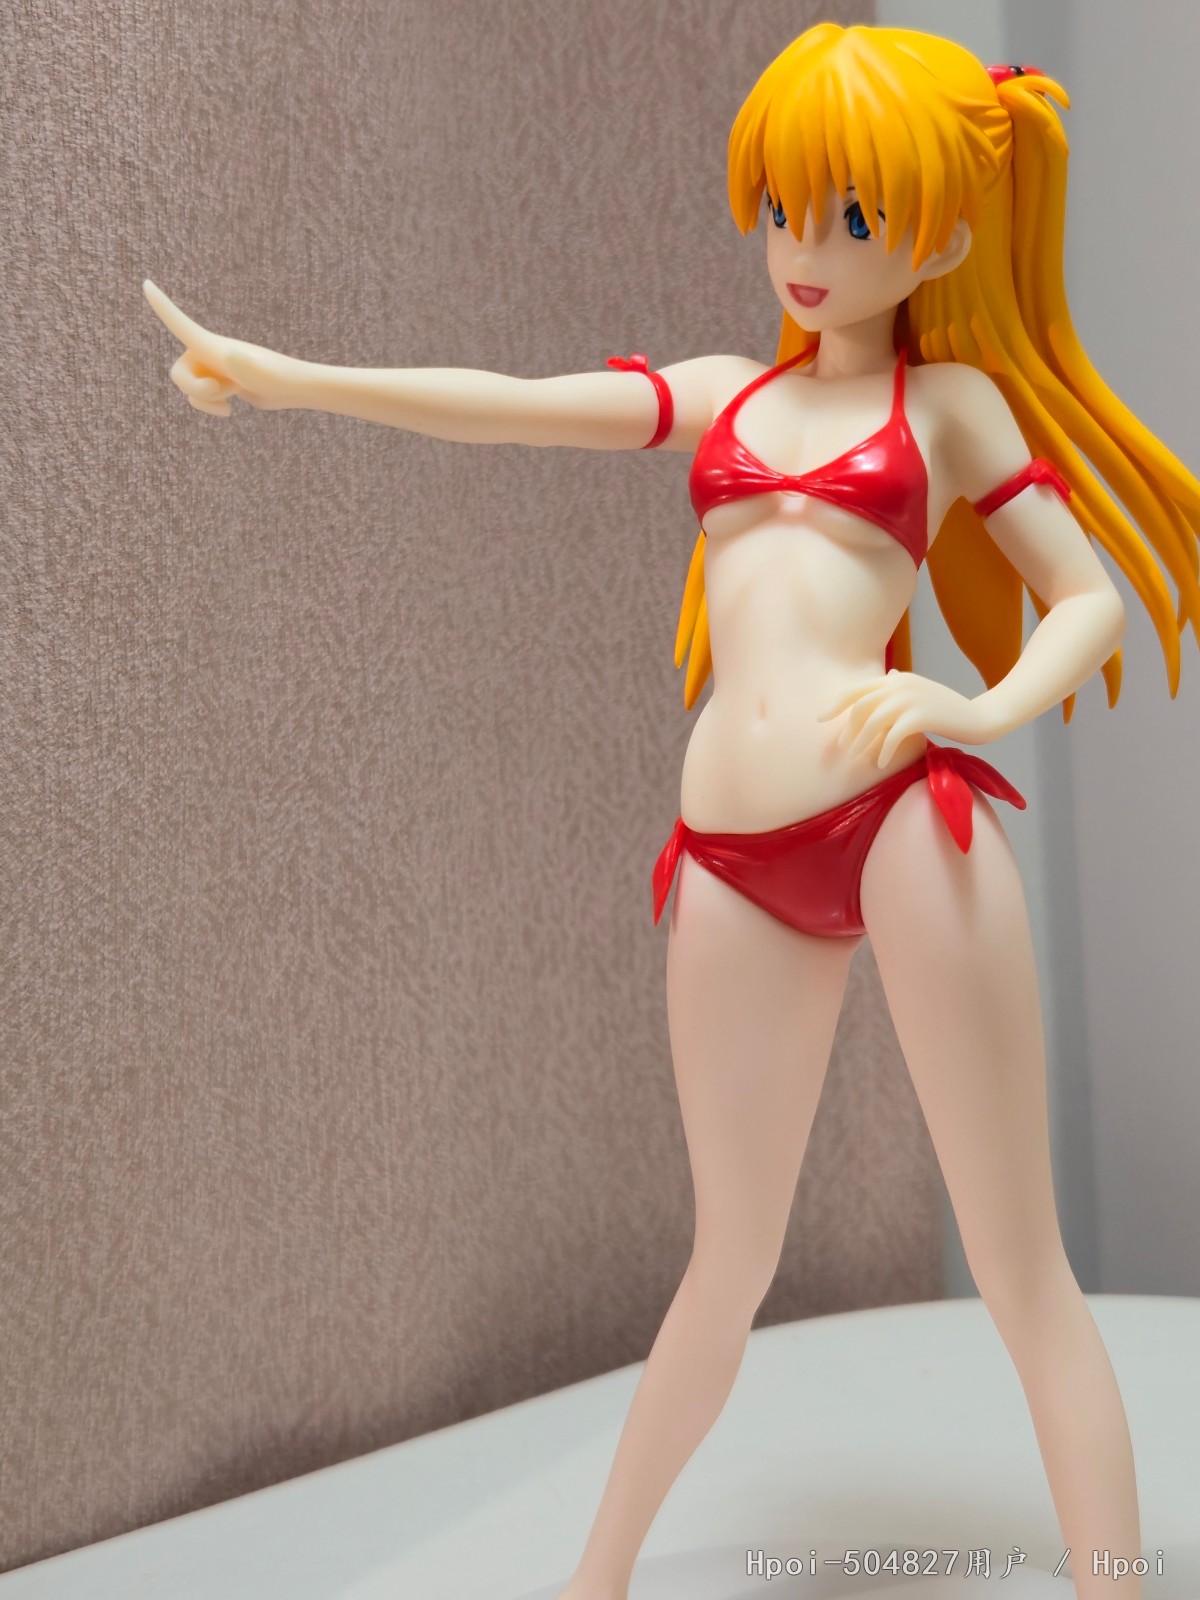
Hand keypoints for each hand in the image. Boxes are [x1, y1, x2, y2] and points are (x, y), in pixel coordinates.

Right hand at [142, 278, 303, 415]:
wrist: (292, 388)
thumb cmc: (281, 379)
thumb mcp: (264, 377)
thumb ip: (245, 368)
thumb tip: (228, 355)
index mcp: (213, 346)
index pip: (181, 324)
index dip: (162, 307)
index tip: (146, 283)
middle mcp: (208, 353)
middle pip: (178, 374)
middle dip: (193, 389)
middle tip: (219, 392)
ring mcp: (213, 368)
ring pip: (187, 388)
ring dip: (205, 402)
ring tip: (231, 396)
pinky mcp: (219, 382)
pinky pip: (198, 398)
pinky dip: (209, 407)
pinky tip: (230, 407)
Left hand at [817, 670, 998, 766]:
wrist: (979, 717)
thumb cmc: (948, 709)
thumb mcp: (922, 691)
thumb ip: (902, 685)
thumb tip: (888, 673)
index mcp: (896, 678)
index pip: (856, 689)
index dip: (835, 704)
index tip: (821, 718)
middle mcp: (900, 683)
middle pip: (861, 707)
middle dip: (848, 730)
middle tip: (844, 749)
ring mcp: (911, 698)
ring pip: (873, 721)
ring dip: (862, 743)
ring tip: (858, 759)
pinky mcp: (921, 715)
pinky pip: (892, 736)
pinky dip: (883, 751)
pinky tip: (880, 763)